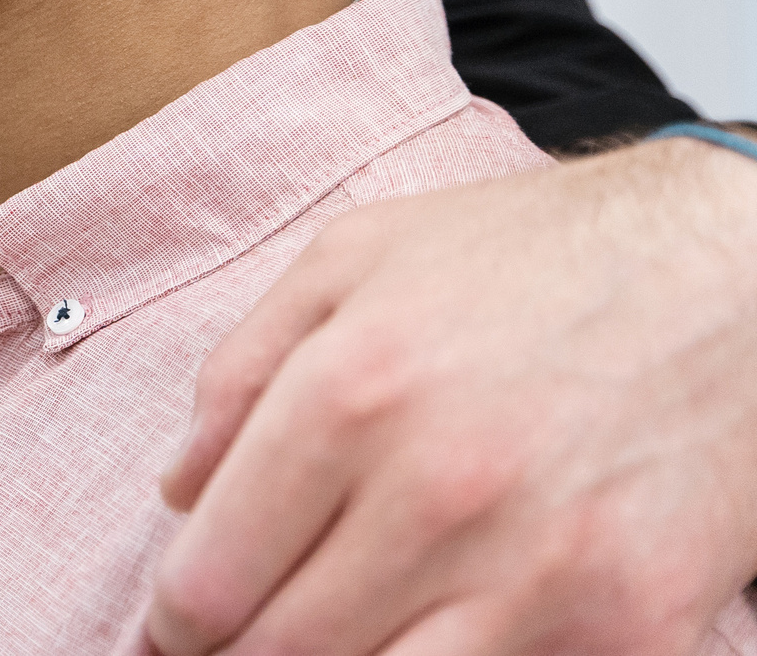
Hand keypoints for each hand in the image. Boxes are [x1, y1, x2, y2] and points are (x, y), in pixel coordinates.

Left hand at [150, 137, 756, 655]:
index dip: (176, 622)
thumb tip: (179, 492)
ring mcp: (541, 576)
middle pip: (282, 654)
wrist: (735, 279)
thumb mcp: (351, 262)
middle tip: (232, 645)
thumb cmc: (530, 259)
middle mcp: (436, 495)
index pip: (211, 579)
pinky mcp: (632, 630)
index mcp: (348, 397)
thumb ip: (239, 373)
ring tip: (332, 635)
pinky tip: (428, 634)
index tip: (176, 627)